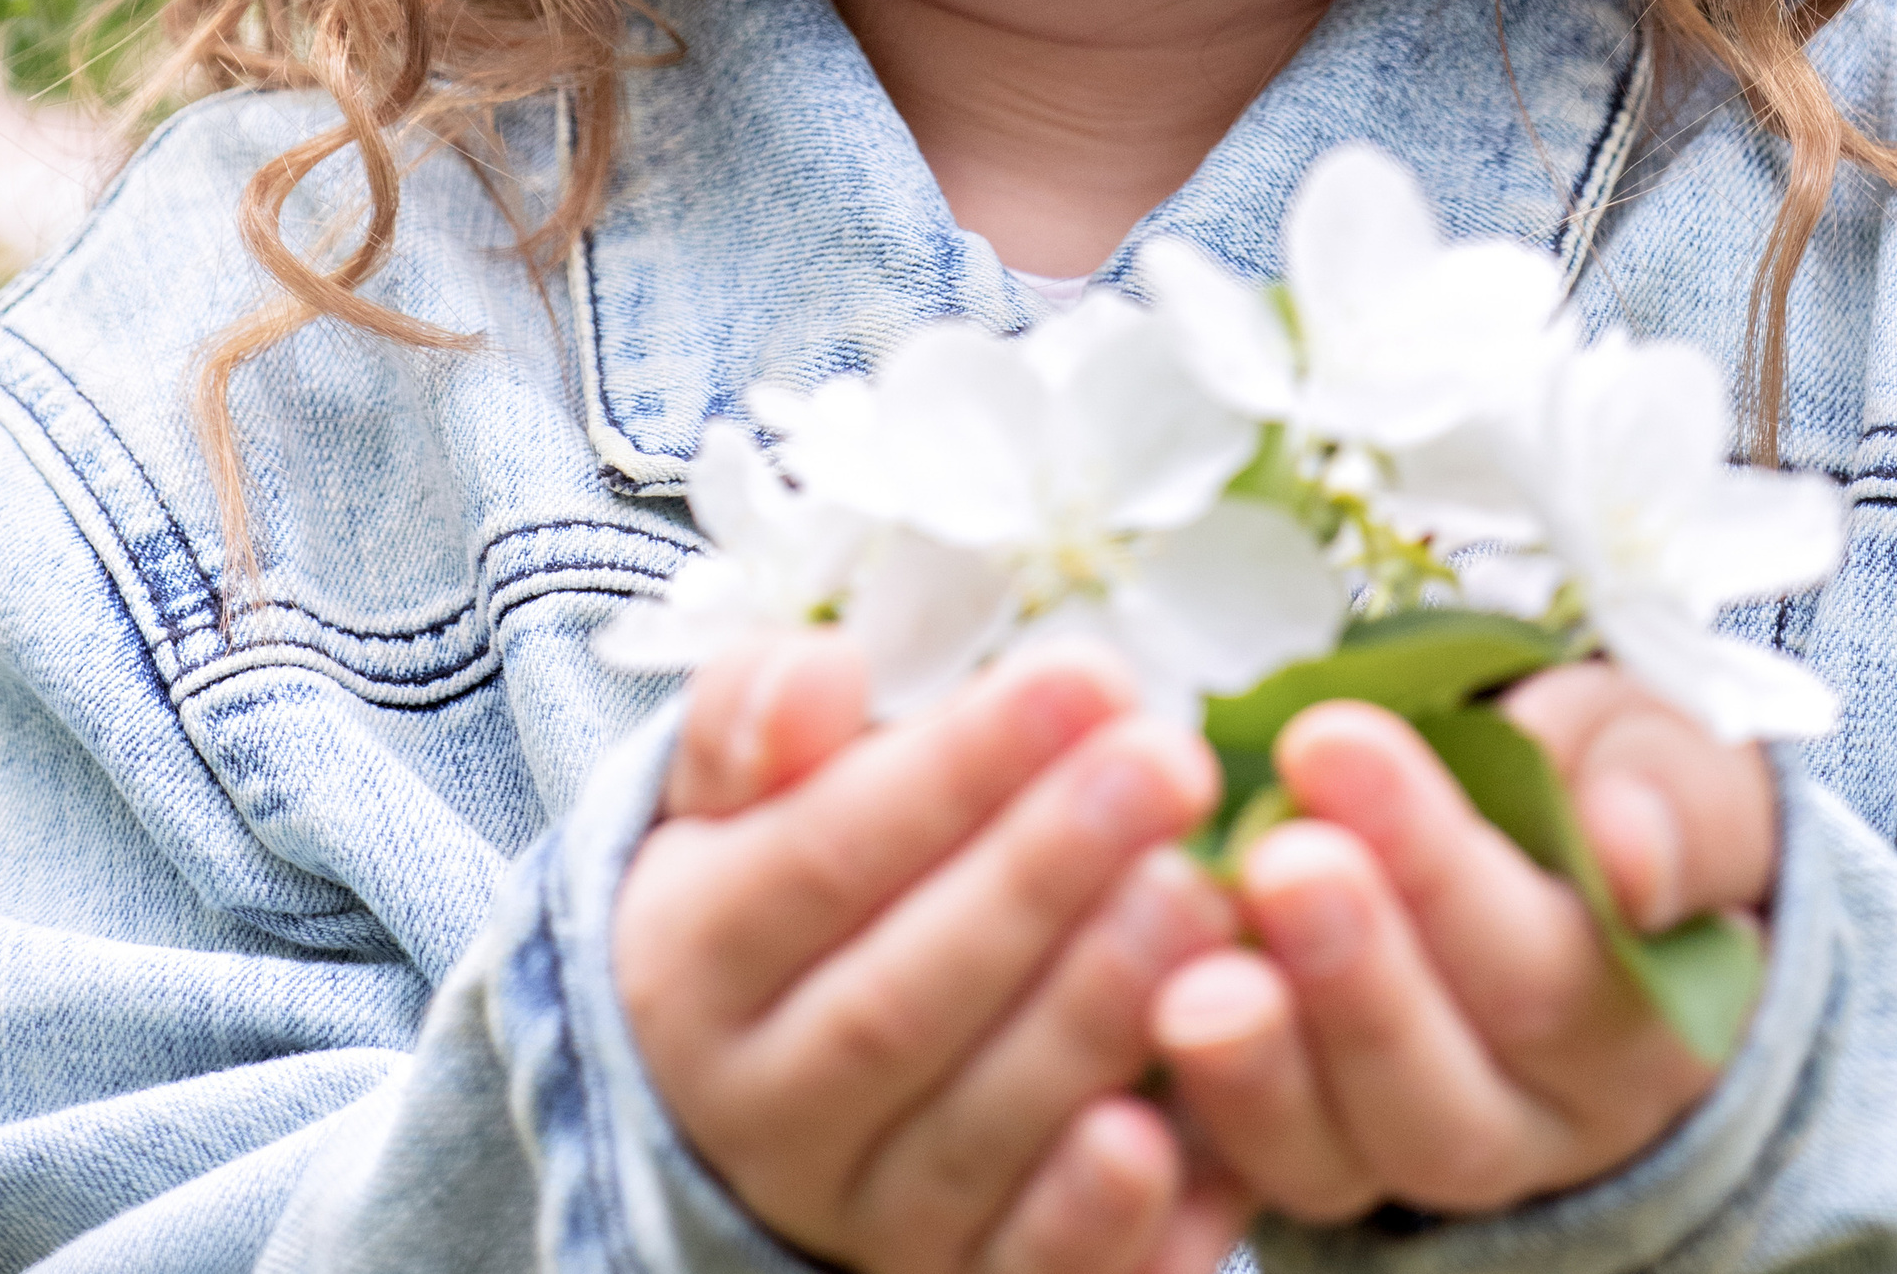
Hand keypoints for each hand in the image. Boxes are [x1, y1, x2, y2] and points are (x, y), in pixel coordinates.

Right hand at [613, 631, 1250, 1273]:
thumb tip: (821, 677)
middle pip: (900, 999)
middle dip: (1044, 875)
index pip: (820, 857)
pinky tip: (1171, 1129)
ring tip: (1200, 899)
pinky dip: (1096, 1218)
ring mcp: (857, 1219)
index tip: (1088, 676)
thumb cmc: (791, 877)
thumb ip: (761, 712)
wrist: (768, 1082)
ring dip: (1092, 1017)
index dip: (958, 771)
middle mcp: (762, 1108)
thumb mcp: (742, 784)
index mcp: (696, 958)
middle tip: (1169, 765)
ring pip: (968, 1136)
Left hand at [1148, 661, 1775, 1220]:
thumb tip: (1629, 856)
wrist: (1556, 844)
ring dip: (1261, 1068)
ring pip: (1347, 1154)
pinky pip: (1257, 1169)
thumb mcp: (1658, 760)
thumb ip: (1664, 801)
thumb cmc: (1601, 783)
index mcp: (1646, 1023)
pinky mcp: (1320, 1154)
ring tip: (1191, 980)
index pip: (1549, 968)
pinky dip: (1195, 1103)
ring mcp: (1420, 1150)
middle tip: (1270, 863)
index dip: (1435, 865)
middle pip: (1446, 1091)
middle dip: (1350, 976)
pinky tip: (1136, 1006)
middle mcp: (1541, 1120)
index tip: (1326, 742)